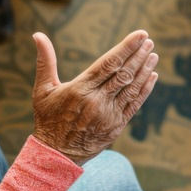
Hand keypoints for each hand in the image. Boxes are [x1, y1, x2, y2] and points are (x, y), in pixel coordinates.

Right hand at [32, 30, 158, 164]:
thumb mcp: (42, 89)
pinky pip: (134, 104)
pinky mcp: (117, 125)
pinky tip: (152, 76)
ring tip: (153, 54)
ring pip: (132, 88)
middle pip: (123, 73)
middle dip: (138, 55)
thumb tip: (37, 34)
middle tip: (148, 40)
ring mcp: (109, 114)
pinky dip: (145, 89)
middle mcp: (97, 101)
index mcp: (80, 89)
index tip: (139, 35)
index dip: (126, 48)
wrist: (56, 155)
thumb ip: (45, 61)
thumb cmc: (48, 119)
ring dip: (145, 69)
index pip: (109, 63)